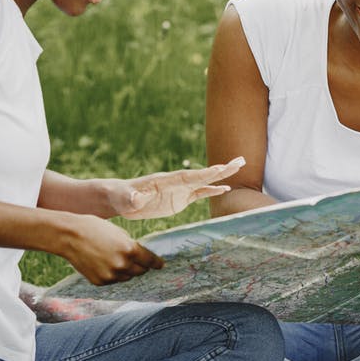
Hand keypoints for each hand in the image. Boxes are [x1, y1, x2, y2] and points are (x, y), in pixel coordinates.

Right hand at [61, 214, 164, 285]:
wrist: (70, 236)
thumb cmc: (95, 229)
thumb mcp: (120, 233)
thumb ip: (132, 246)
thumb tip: (141, 257)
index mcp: (130, 250)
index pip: (150, 261)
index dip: (156, 263)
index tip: (160, 265)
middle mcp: (122, 265)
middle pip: (140, 271)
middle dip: (140, 265)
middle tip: (135, 259)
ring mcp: (110, 275)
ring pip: (127, 277)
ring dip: (126, 270)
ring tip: (114, 258)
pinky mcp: (100, 282)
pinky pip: (113, 280)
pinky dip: (112, 274)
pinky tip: (104, 263)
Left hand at [110, 157, 244, 219]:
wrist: (119, 199)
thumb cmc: (120, 198)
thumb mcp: (125, 199)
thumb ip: (132, 197)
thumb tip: (136, 198)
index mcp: (165, 181)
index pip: (188, 176)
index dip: (205, 174)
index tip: (221, 169)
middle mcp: (176, 182)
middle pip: (202, 174)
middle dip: (221, 169)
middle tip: (240, 161)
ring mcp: (179, 190)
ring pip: (204, 181)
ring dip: (221, 176)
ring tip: (238, 167)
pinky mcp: (179, 199)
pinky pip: (199, 194)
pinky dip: (212, 190)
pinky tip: (225, 189)